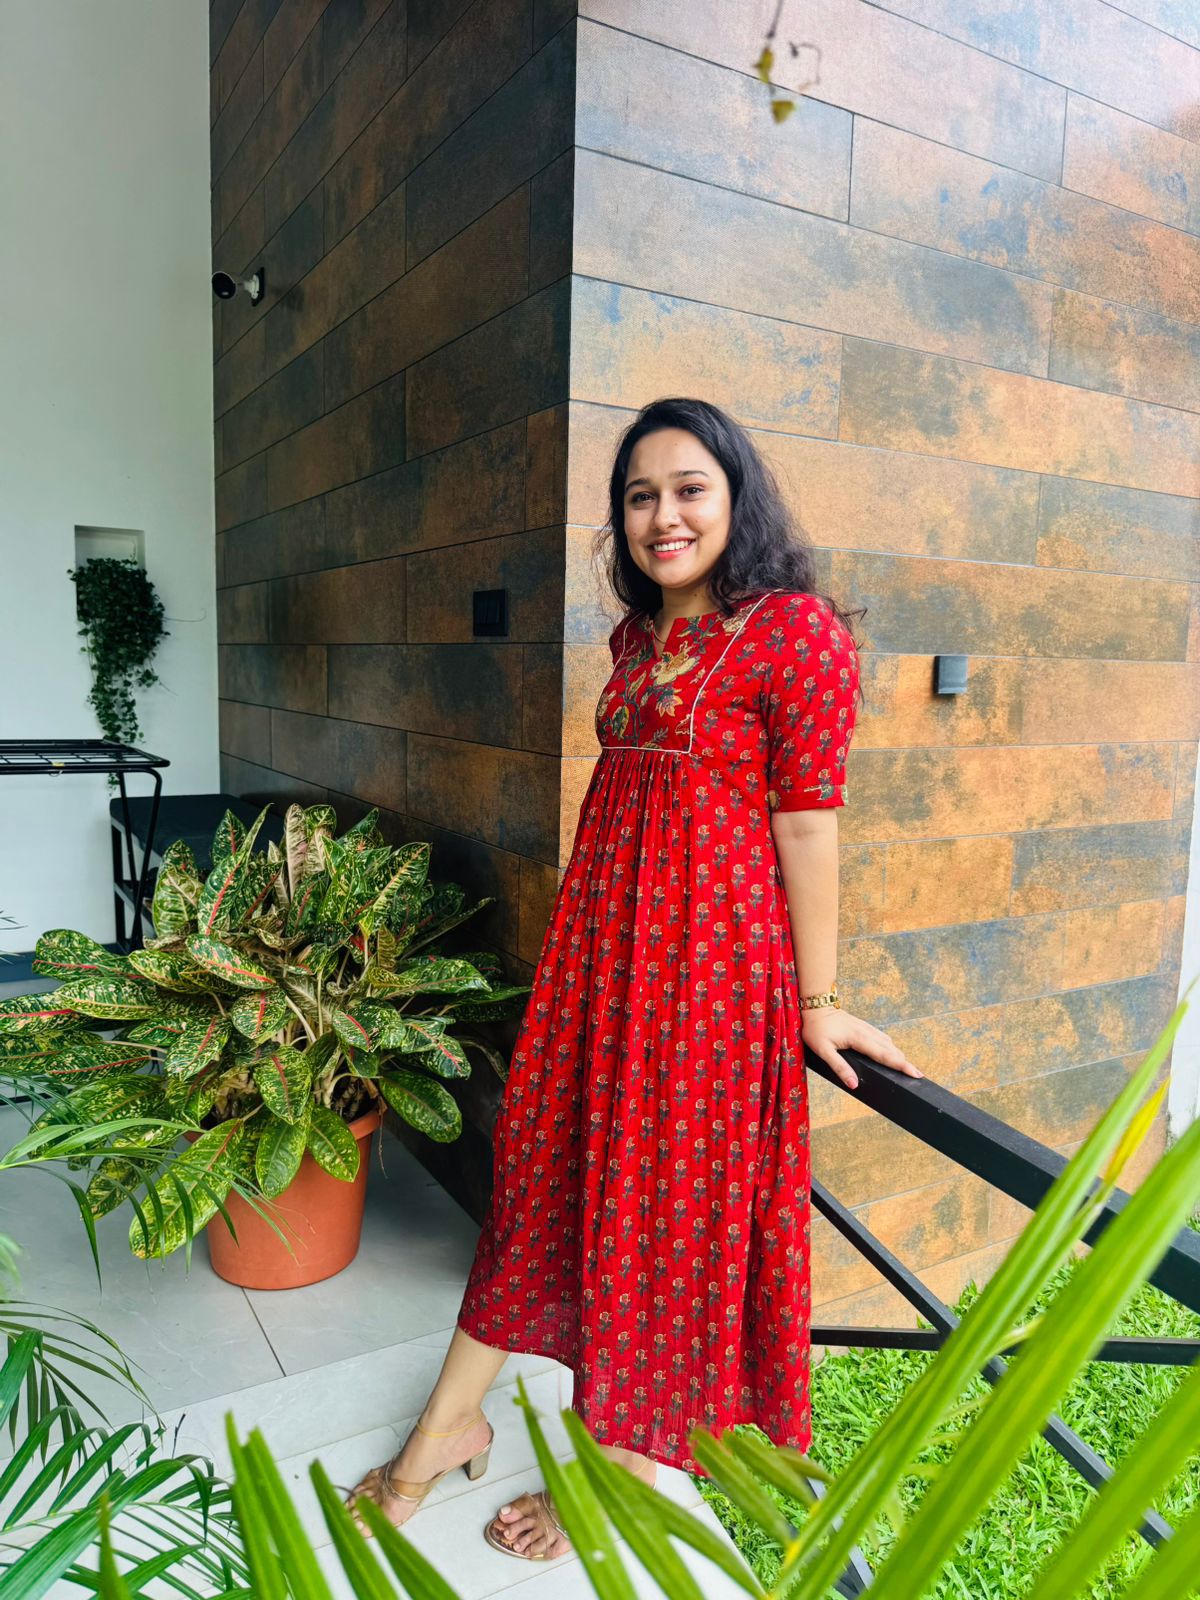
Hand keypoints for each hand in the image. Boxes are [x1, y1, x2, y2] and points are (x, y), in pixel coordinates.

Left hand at [800, 1007, 923, 1091]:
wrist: (815, 1006)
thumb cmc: (816, 1029)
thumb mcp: (823, 1051)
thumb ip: (839, 1067)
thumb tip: (854, 1084)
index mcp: (859, 1039)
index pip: (884, 1055)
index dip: (901, 1065)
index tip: (915, 1073)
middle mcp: (866, 1032)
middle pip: (891, 1049)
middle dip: (904, 1062)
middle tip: (918, 1075)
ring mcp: (866, 1028)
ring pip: (887, 1042)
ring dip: (898, 1054)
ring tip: (907, 1067)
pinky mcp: (863, 1026)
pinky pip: (881, 1037)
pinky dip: (890, 1047)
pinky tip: (891, 1052)